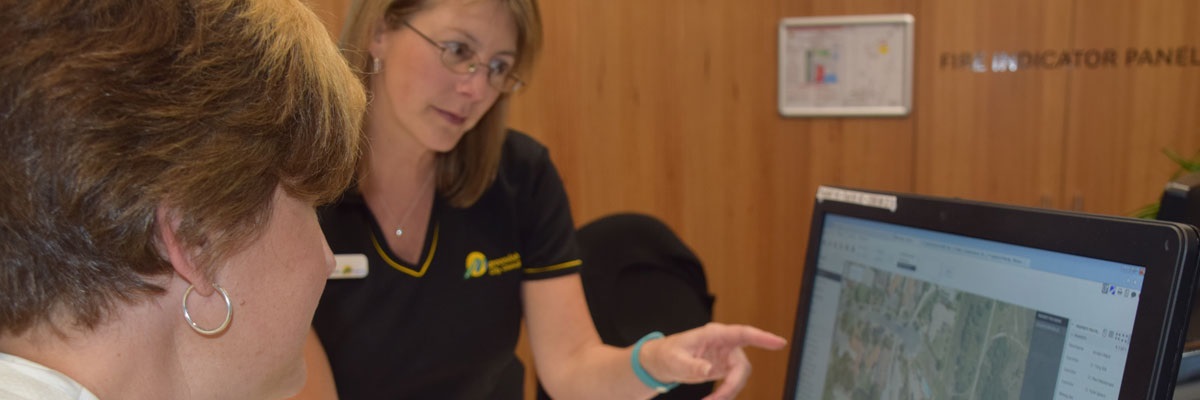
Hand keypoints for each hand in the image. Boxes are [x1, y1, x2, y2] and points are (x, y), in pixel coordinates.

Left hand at [640, 323, 786, 399]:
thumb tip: (709, 370)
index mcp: (714, 334)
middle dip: (733, 385)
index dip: (762, 338)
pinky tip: (713, 399)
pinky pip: (733, 382)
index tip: (780, 343)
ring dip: (729, 392)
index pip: (743, 334)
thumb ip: (692, 365)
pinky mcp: (723, 367)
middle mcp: (724, 343)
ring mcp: (725, 355)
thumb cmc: (667, 354)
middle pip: (742, 365)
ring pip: (739, 376)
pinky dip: (725, 393)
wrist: (661, 362)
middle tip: (717, 399)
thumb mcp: (675, 360)